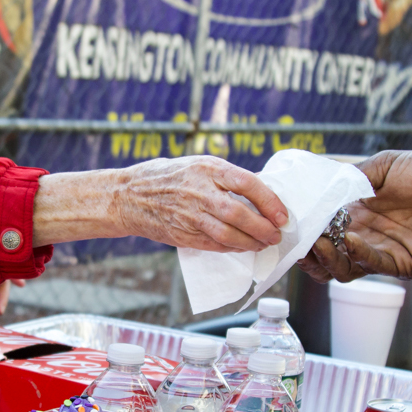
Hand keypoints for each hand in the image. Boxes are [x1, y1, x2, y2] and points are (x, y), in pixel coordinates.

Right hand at [113, 156, 288, 251]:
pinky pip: (214, 245)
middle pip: (240, 213)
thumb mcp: (198, 164)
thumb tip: (259, 193)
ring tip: (263, 243)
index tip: (282, 215)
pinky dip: (232, 248)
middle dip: (263, 227)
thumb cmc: (168, 176)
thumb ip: (225, 177)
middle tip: (276, 234)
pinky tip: (242, 246)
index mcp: (207, 168)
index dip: (270, 201)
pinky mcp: (183, 234)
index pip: (247, 183)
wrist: (129, 196)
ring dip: (251, 242)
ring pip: (229, 234)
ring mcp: (190, 215)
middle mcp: (199, 191)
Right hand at [297, 151, 411, 282]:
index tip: (290, 226)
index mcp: (355, 218)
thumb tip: (318, 185)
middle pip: (328, 261)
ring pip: (345, 270)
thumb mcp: (378, 167)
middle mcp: (364, 239)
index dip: (305, 235)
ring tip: (317, 242)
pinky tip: (348, 239)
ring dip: (329, 259)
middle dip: (310, 256)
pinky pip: (375, 265)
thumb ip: (350, 178)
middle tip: (298, 243)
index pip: (321, 236)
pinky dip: (359, 254)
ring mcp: (381, 254)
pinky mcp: (402, 264)